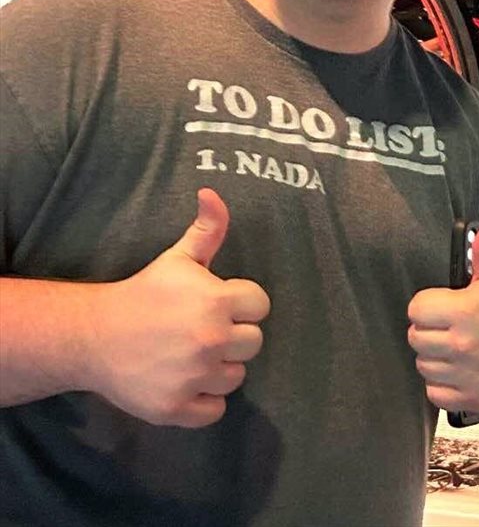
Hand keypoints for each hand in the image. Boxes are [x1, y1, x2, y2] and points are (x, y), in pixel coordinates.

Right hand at [86, 188, 270, 427]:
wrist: (94, 335)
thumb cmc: (144, 293)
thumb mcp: (178, 257)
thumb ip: (207, 229)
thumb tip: (213, 192)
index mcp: (216, 300)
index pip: (260, 305)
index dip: (242, 303)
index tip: (219, 304)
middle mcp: (210, 338)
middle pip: (254, 343)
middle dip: (233, 335)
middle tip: (204, 330)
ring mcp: (195, 375)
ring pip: (237, 376)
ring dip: (219, 368)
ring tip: (191, 354)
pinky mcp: (177, 407)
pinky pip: (216, 410)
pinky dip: (204, 400)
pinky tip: (185, 380)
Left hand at [408, 220, 478, 412]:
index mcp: (465, 311)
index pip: (415, 309)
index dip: (426, 305)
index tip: (441, 305)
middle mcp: (463, 344)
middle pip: (415, 337)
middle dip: (428, 329)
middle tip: (447, 325)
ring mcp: (467, 374)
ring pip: (422, 364)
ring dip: (433, 356)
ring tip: (453, 345)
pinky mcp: (472, 398)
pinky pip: (433, 392)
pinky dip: (441, 383)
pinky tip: (457, 368)